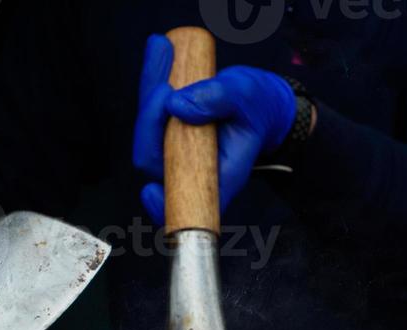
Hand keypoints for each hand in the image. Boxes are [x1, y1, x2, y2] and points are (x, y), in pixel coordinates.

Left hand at [134, 34, 297, 224]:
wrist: (259, 103)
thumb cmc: (258, 108)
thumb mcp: (247, 99)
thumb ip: (218, 100)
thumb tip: (177, 106)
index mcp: (215, 178)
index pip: (182, 199)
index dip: (162, 203)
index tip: (151, 191)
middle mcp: (189, 169)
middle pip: (153, 157)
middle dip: (151, 118)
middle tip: (164, 83)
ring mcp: (174, 150)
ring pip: (148, 129)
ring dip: (150, 89)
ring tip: (161, 48)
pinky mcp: (167, 131)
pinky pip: (152, 111)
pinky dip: (154, 82)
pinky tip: (160, 49)